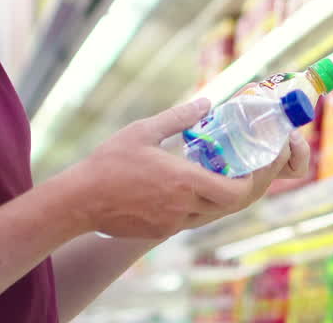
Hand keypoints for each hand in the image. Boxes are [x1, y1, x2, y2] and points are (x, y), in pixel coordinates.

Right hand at [58, 98, 255, 239]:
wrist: (79, 200)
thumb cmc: (109, 163)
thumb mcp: (144, 130)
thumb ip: (179, 117)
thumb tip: (205, 101)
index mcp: (183, 182)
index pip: (234, 192)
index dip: (250, 182)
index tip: (253, 165)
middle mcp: (183, 207)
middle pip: (229, 206)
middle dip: (243, 189)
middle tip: (245, 169)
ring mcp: (172, 224)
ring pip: (211, 215)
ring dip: (221, 198)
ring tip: (222, 175)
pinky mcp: (160, 232)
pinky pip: (191, 221)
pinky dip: (201, 206)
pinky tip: (195, 188)